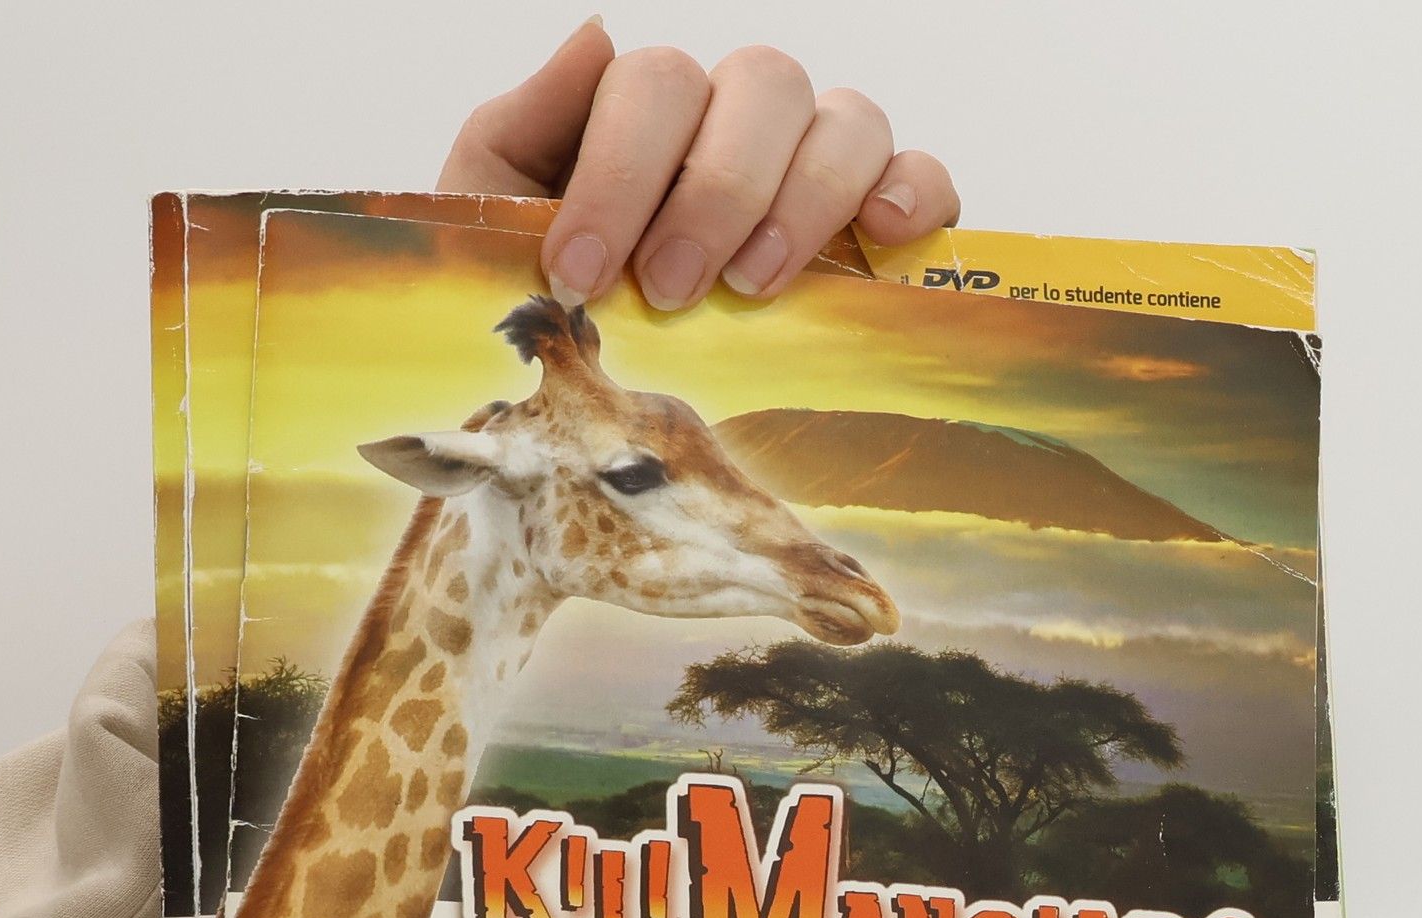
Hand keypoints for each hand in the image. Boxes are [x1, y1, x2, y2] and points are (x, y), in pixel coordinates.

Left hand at [439, 19, 960, 310]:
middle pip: (762, 86)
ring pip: (845, 123)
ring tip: (754, 286)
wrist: (584, 379)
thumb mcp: (500, 204)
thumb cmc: (549, 285)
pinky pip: (921, 176)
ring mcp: (818, 162)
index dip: (618, 173)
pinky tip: (880, 233)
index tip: (578, 272)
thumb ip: (526, 121)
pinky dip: (913, 192)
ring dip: (802, 201)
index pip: (655, 85)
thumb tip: (596, 35)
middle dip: (712, 191)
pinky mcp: (880, 219)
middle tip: (669, 289)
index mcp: (653, 107)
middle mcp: (742, 118)